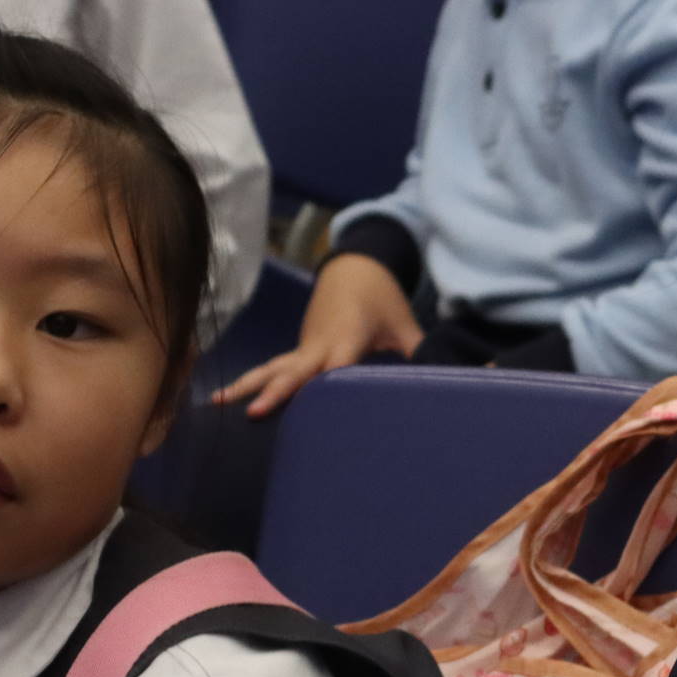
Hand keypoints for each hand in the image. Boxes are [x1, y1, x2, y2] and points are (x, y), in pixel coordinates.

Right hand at [214, 254, 423, 417]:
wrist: (354, 267)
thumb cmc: (383, 298)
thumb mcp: (405, 324)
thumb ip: (422, 352)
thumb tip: (457, 376)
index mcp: (348, 337)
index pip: (336, 366)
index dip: (326, 385)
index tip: (313, 408)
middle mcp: (321, 343)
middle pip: (295, 369)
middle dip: (278, 389)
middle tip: (256, 410)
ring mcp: (305, 346)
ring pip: (273, 367)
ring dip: (248, 384)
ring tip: (218, 401)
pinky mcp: (298, 350)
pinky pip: (272, 367)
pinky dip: (250, 381)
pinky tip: (224, 398)